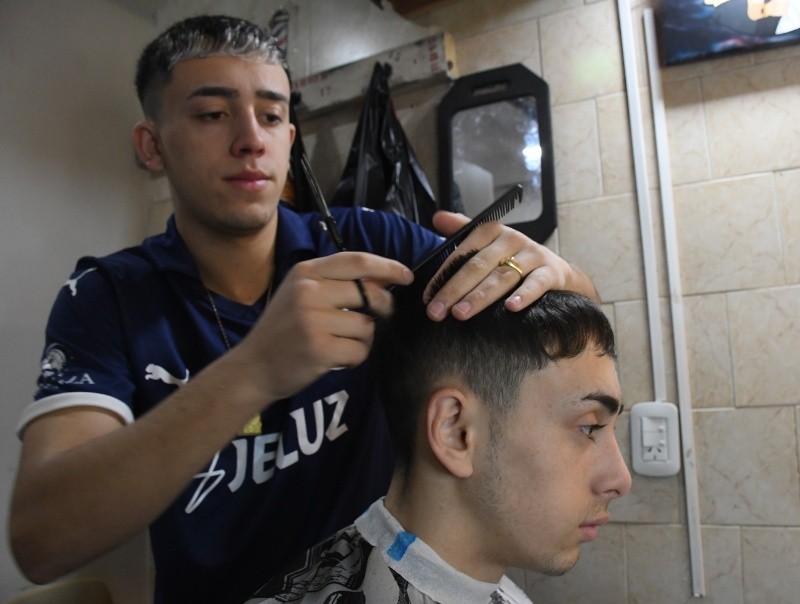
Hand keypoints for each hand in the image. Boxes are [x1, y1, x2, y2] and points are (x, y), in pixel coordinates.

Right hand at [233, 252, 412, 400]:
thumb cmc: (283, 330)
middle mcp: (309, 291)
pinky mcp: (320, 348)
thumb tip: (385, 275)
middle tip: (372, 320)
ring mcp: (313, 320)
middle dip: (382, 308)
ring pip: (367, 326)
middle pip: (370, 294)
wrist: (253, 367)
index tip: (406, 275)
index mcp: (306, 272)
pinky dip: (355, 357)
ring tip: (338, 342)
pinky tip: (335, 357)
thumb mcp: (300, 293)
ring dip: (362, 338)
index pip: (357, 261)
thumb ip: (336, 282)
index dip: (388, 267)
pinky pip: (360, 350)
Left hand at [424, 211, 598, 320]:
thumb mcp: (489, 245)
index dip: (443, 275)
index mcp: (492, 232)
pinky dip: (524, 295)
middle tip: (437, 312)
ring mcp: (532, 255)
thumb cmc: (514, 260)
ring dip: (480, 296)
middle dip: (454, 290)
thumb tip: (437, 217)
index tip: (428, 298)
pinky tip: (510, 308)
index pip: (463, 252)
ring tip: (461, 313)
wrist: (557, 273)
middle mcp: (512, 239)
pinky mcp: (551, 271)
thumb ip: (462, 231)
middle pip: (478, 266)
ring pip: (502, 277)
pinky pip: (536, 284)